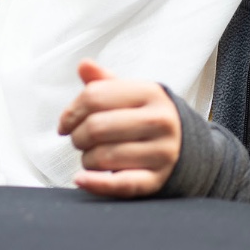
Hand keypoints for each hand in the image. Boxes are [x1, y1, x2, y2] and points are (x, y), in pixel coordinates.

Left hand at [57, 59, 181, 197]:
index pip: (94, 97)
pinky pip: (120, 184)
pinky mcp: (157, 180)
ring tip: (91, 155)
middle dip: (78, 136)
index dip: (71, 111)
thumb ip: (103, 81)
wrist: (184, 145)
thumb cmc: (145, 116)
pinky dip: (95, 184)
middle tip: (79, 139)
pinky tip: (81, 179)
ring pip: (103, 156)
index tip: (65, 123)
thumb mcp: (130, 93)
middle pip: (96, 127)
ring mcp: (161, 152)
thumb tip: (83, 64)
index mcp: (150, 92)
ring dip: (86, 159)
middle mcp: (160, 121)